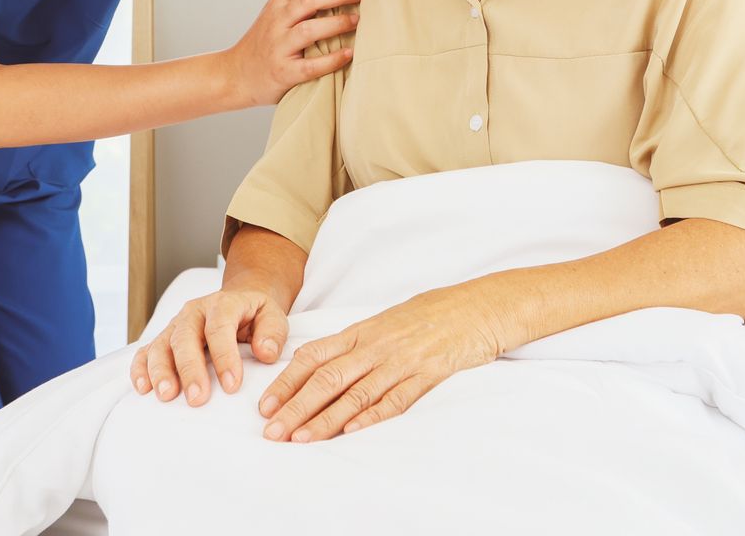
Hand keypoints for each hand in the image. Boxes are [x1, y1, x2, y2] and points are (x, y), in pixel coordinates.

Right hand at [130, 286, 289, 405]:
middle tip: (197, 399)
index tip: (232, 386)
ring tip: (167, 396)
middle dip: (190, 369)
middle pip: (185, 338)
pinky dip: (140, 369)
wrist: (238, 301)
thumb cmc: (255, 315)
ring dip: (161, 371)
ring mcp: (175, 325)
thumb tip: (266, 353)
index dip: (225, 357)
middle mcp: (194, 312)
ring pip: (161, 345)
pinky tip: (143, 389)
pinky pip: (145, 352)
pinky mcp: (163, 339)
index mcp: (223, 304)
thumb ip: (272, 332)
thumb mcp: (272, 316)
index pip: (220, 328)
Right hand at [227, 0, 362, 105]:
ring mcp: (279, 47)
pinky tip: (349, 54)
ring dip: (337, 23)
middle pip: (308, 0)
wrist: (235, 76)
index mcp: (277, 2)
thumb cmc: (264, 43)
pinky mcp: (284, 72)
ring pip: (309, 30)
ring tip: (357, 20)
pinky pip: (310, 66)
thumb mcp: (276, 14)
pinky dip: (332, 59)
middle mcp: (277, 21)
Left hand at [258, 285, 506, 442]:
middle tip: (273, 431)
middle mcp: (378, 345)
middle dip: (296, 407)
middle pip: (328, 378)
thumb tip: (321, 363)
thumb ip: (357, 342)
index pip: (315, 356)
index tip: (265, 405)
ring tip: (301, 439)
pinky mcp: (428, 374)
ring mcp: (403, 360)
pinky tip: (353, 431)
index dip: (287, 381)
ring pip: (356, 393)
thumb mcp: (388, 320)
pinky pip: (396, 398)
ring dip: (326, 419)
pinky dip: (373, 416)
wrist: (479, 305)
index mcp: (364, 330)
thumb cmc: (433, 312)